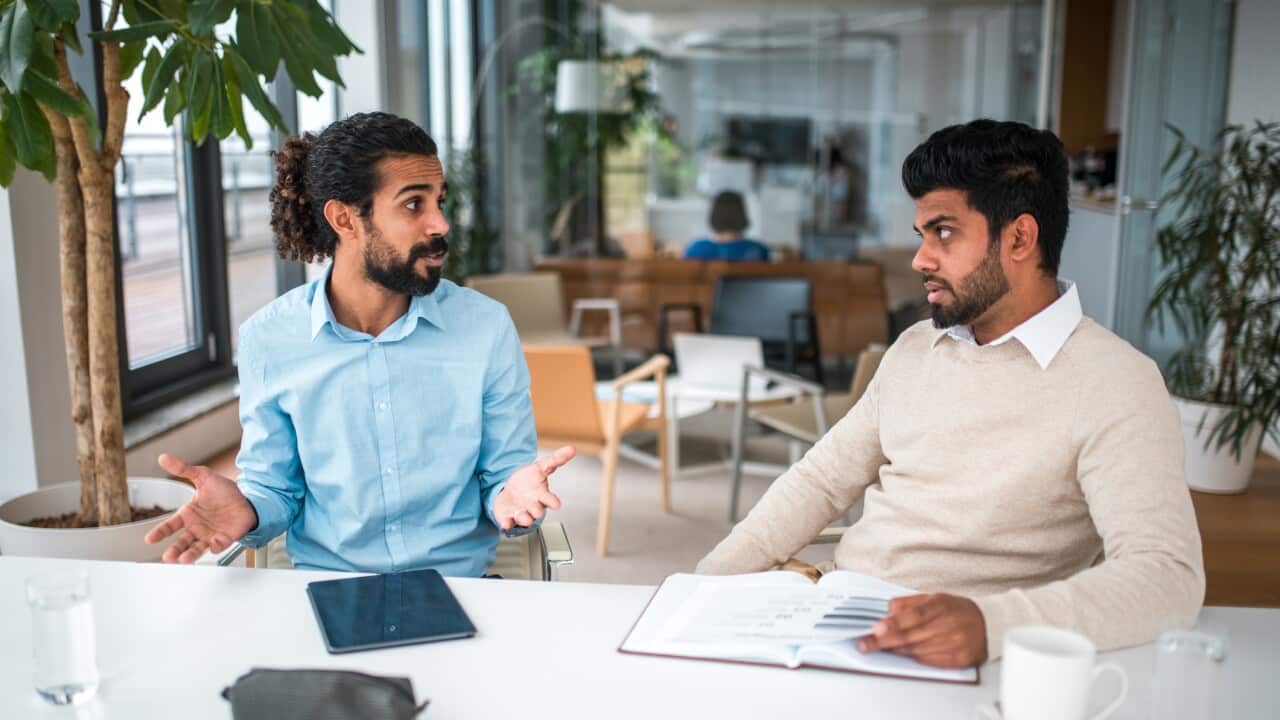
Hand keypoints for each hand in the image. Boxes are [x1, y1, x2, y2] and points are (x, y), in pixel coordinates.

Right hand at [144, 453, 258, 562]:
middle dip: (174, 550)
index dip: (160, 532)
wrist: (248, 497)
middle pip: (181, 542)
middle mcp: (197, 527)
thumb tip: (164, 457)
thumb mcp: (203, 476)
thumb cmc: (225, 490)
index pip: (170, 525)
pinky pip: (218, 546)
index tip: (150, 539)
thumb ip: (183, 469)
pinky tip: (212, 545)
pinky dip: (215, 547)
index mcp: (189, 514)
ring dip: (189, 555)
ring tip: (183, 559)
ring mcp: (210, 534)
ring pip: (196, 548)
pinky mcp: (225, 539)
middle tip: (168, 557)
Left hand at [493, 446, 574, 530]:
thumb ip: (556, 459)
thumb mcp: (541, 467)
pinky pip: (508, 522)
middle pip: (537, 511)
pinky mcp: (508, 517)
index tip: (556, 504)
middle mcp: (533, 506)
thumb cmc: (529, 482)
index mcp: (542, 495)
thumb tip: (571, 448)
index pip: (551, 500)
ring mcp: (521, 512)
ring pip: (524, 518)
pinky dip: (507, 523)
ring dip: (524, 518)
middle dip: (537, 511)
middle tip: (537, 510)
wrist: (512, 490)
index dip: (553, 502)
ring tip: (523, 517)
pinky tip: (506, 523)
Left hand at [856, 593, 987, 667]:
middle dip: (885, 641)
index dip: (894, 624)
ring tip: (879, 648)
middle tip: (866, 644)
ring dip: (895, 650)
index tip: (875, 629)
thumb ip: (908, 604)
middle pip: (912, 636)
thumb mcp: (933, 598)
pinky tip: (901, 654)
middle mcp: (950, 624)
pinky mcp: (959, 659)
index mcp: (942, 605)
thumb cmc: (955, 610)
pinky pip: (929, 661)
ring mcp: (956, 644)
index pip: (914, 616)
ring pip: (918, 650)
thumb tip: (887, 613)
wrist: (987, 624)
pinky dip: (912, 658)